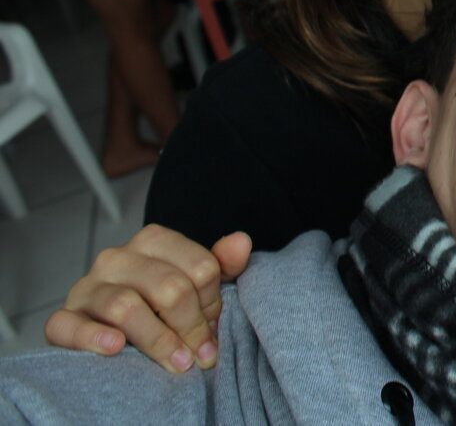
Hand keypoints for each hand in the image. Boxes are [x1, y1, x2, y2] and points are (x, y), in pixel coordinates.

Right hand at [44, 225, 251, 372]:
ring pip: (124, 306)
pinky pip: (69, 326)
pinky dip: (93, 337)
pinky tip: (116, 347)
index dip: (213, 303)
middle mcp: (117, 258)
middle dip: (191, 326)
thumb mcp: (195, 281)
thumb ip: (222, 264)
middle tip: (201, 355)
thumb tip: (241, 241)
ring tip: (178, 364)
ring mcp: (87, 287)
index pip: (200, 267)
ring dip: (157, 340)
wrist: (106, 325)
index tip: (212, 328)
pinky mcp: (63, 319)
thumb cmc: (157, 302)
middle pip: (169, 287)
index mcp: (153, 242)